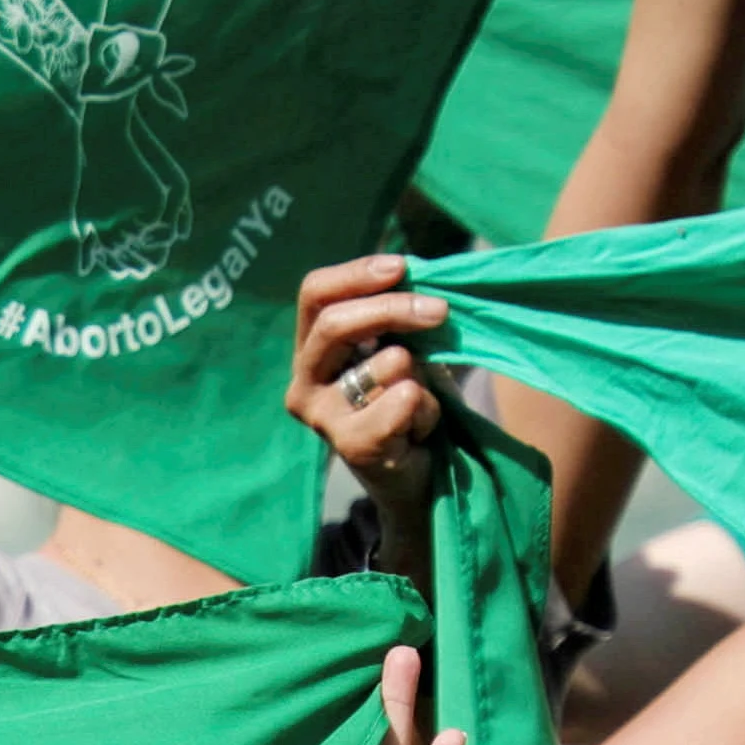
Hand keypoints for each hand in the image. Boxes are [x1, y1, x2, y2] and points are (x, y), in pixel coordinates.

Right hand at [285, 253, 448, 528]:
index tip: (401, 266)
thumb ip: (397, 314)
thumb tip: (413, 271)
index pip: (315, 294)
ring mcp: (322, 417)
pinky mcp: (351, 445)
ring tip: (420, 401)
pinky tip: (419, 430)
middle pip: (337, 323)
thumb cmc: (409, 402)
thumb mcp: (402, 345)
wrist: (418, 477)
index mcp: (312, 350)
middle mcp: (304, 383)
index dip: (356, 273)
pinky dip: (427, 409)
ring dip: (422, 375)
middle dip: (395, 309)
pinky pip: (403, 400)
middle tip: (440, 311)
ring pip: (386, 363)